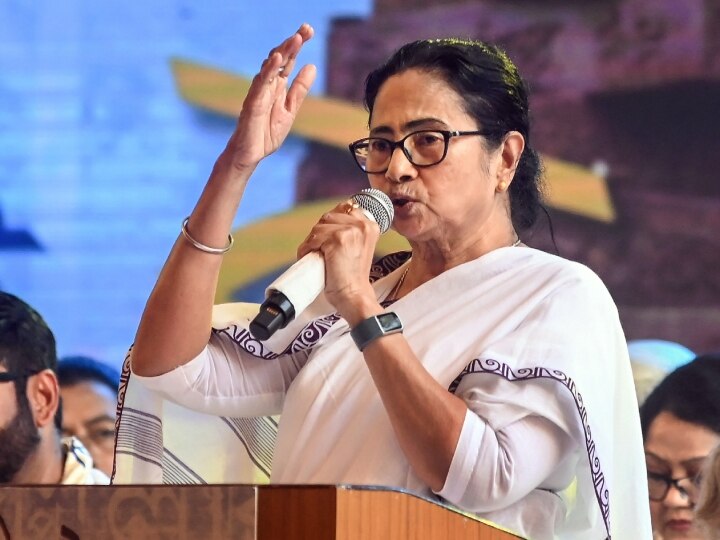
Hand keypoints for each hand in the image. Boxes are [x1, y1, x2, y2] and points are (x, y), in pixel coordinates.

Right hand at [221, 24, 316, 172]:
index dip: (297, 45)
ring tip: (296, 39)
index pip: (289, 61)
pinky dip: (268, 70)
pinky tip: (277, 59)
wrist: (251, 154)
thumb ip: (299, 89)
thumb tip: (312, 66)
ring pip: (270, 67)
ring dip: (282, 52)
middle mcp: (268, 85)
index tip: (309, 30)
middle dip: (292, 43)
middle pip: (280, 58)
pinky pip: (260, 83)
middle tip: (306, 29)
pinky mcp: (253, 103)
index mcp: (278, 86)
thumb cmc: (266, 133)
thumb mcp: (290, 110)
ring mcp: (259, 92)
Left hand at [297, 201, 380, 319]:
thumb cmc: (352, 275)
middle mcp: (363, 225)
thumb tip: (328, 218)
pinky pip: (314, 238)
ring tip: (313, 255)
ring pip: (319, 227)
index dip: (331, 222)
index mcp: (370, 225)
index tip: (326, 237)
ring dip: (311, 241)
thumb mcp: (357, 246)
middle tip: (317, 249)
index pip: (345, 207)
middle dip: (319, 232)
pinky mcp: (337, 239)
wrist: (353, 295)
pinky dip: (307, 248)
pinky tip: (310, 257)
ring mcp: (351, 231)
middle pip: (329, 216)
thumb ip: (349, 229)